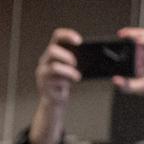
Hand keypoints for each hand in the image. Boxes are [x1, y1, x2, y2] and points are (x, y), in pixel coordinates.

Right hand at [29, 28, 82, 143]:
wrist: (54, 108)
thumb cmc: (65, 88)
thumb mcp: (73, 72)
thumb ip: (79, 62)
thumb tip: (99, 55)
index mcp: (53, 56)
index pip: (57, 37)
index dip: (67, 35)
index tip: (80, 39)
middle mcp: (45, 64)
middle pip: (52, 50)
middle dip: (65, 55)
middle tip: (77, 61)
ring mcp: (43, 76)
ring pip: (51, 65)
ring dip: (65, 67)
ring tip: (76, 73)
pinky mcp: (45, 88)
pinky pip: (53, 79)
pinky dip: (65, 78)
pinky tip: (74, 80)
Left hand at [114, 27, 143, 110]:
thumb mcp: (139, 87)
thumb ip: (127, 85)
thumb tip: (114, 80)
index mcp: (138, 61)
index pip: (127, 49)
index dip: (118, 46)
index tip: (107, 47)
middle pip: (134, 39)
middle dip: (125, 35)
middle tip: (117, 37)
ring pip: (143, 35)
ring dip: (134, 32)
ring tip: (124, 34)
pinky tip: (138, 40)